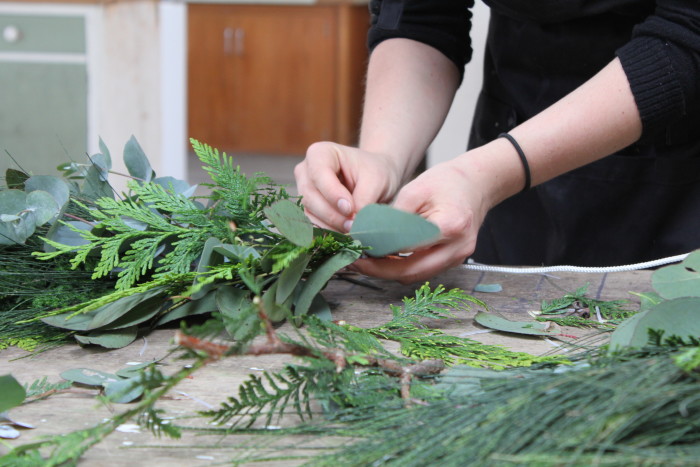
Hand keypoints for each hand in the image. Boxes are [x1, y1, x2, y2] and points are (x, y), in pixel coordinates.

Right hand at [294, 141, 404, 231]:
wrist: (374, 180)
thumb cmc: (375, 172)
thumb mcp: (376, 180)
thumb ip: (363, 199)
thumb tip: (353, 223)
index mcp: (320, 153)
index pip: (319, 174)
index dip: (332, 194)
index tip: (350, 209)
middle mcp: (306, 171)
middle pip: (310, 196)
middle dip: (332, 214)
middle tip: (353, 226)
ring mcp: (304, 191)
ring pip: (309, 213)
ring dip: (330, 226)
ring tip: (352, 230)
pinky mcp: (308, 209)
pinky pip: (312, 224)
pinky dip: (328, 231)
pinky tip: (344, 235)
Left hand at [350, 156, 493, 283]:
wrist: (477, 183)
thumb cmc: (448, 181)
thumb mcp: (416, 189)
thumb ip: (395, 216)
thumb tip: (371, 236)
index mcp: (450, 226)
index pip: (408, 248)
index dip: (380, 252)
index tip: (358, 249)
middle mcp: (458, 248)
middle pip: (413, 271)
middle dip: (381, 270)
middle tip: (356, 262)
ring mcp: (459, 257)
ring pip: (418, 275)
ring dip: (390, 271)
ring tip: (366, 261)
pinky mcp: (454, 260)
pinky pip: (424, 269)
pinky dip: (403, 266)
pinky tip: (385, 259)